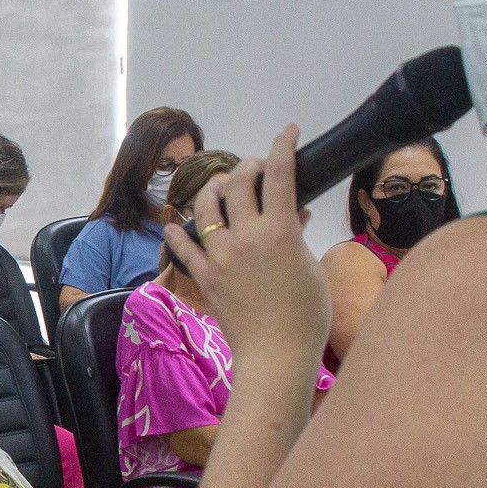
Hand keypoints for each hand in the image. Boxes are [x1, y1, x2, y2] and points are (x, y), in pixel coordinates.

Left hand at [165, 125, 330, 368]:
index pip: (280, 174)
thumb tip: (295, 212)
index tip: (289, 131)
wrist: (276, 355)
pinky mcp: (204, 276)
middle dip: (248, 166)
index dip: (284, 145)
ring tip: (221, 187)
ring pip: (206, 206)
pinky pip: (184, 247)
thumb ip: (298, 235)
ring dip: (213, 188)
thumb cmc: (306, 316)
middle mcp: (245, 236)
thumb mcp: (311, 268)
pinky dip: (178, 232)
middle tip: (257, 169)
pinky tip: (176, 223)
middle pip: (238, 182)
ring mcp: (220, 256)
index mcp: (279, 230)